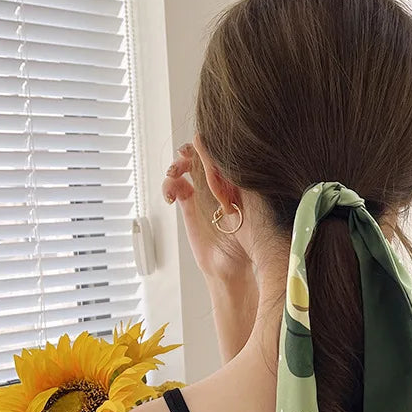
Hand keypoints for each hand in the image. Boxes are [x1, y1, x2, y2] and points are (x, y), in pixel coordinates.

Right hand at [162, 143, 250, 281]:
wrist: (229, 265)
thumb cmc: (243, 238)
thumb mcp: (238, 204)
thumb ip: (225, 180)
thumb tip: (216, 158)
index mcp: (232, 179)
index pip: (215, 153)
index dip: (203, 145)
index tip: (195, 146)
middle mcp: (216, 183)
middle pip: (197, 156)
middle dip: (186, 154)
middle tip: (181, 159)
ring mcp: (201, 193)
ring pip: (183, 169)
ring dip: (174, 167)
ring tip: (173, 177)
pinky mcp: (188, 205)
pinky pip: (175, 188)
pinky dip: (168, 186)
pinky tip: (170, 197)